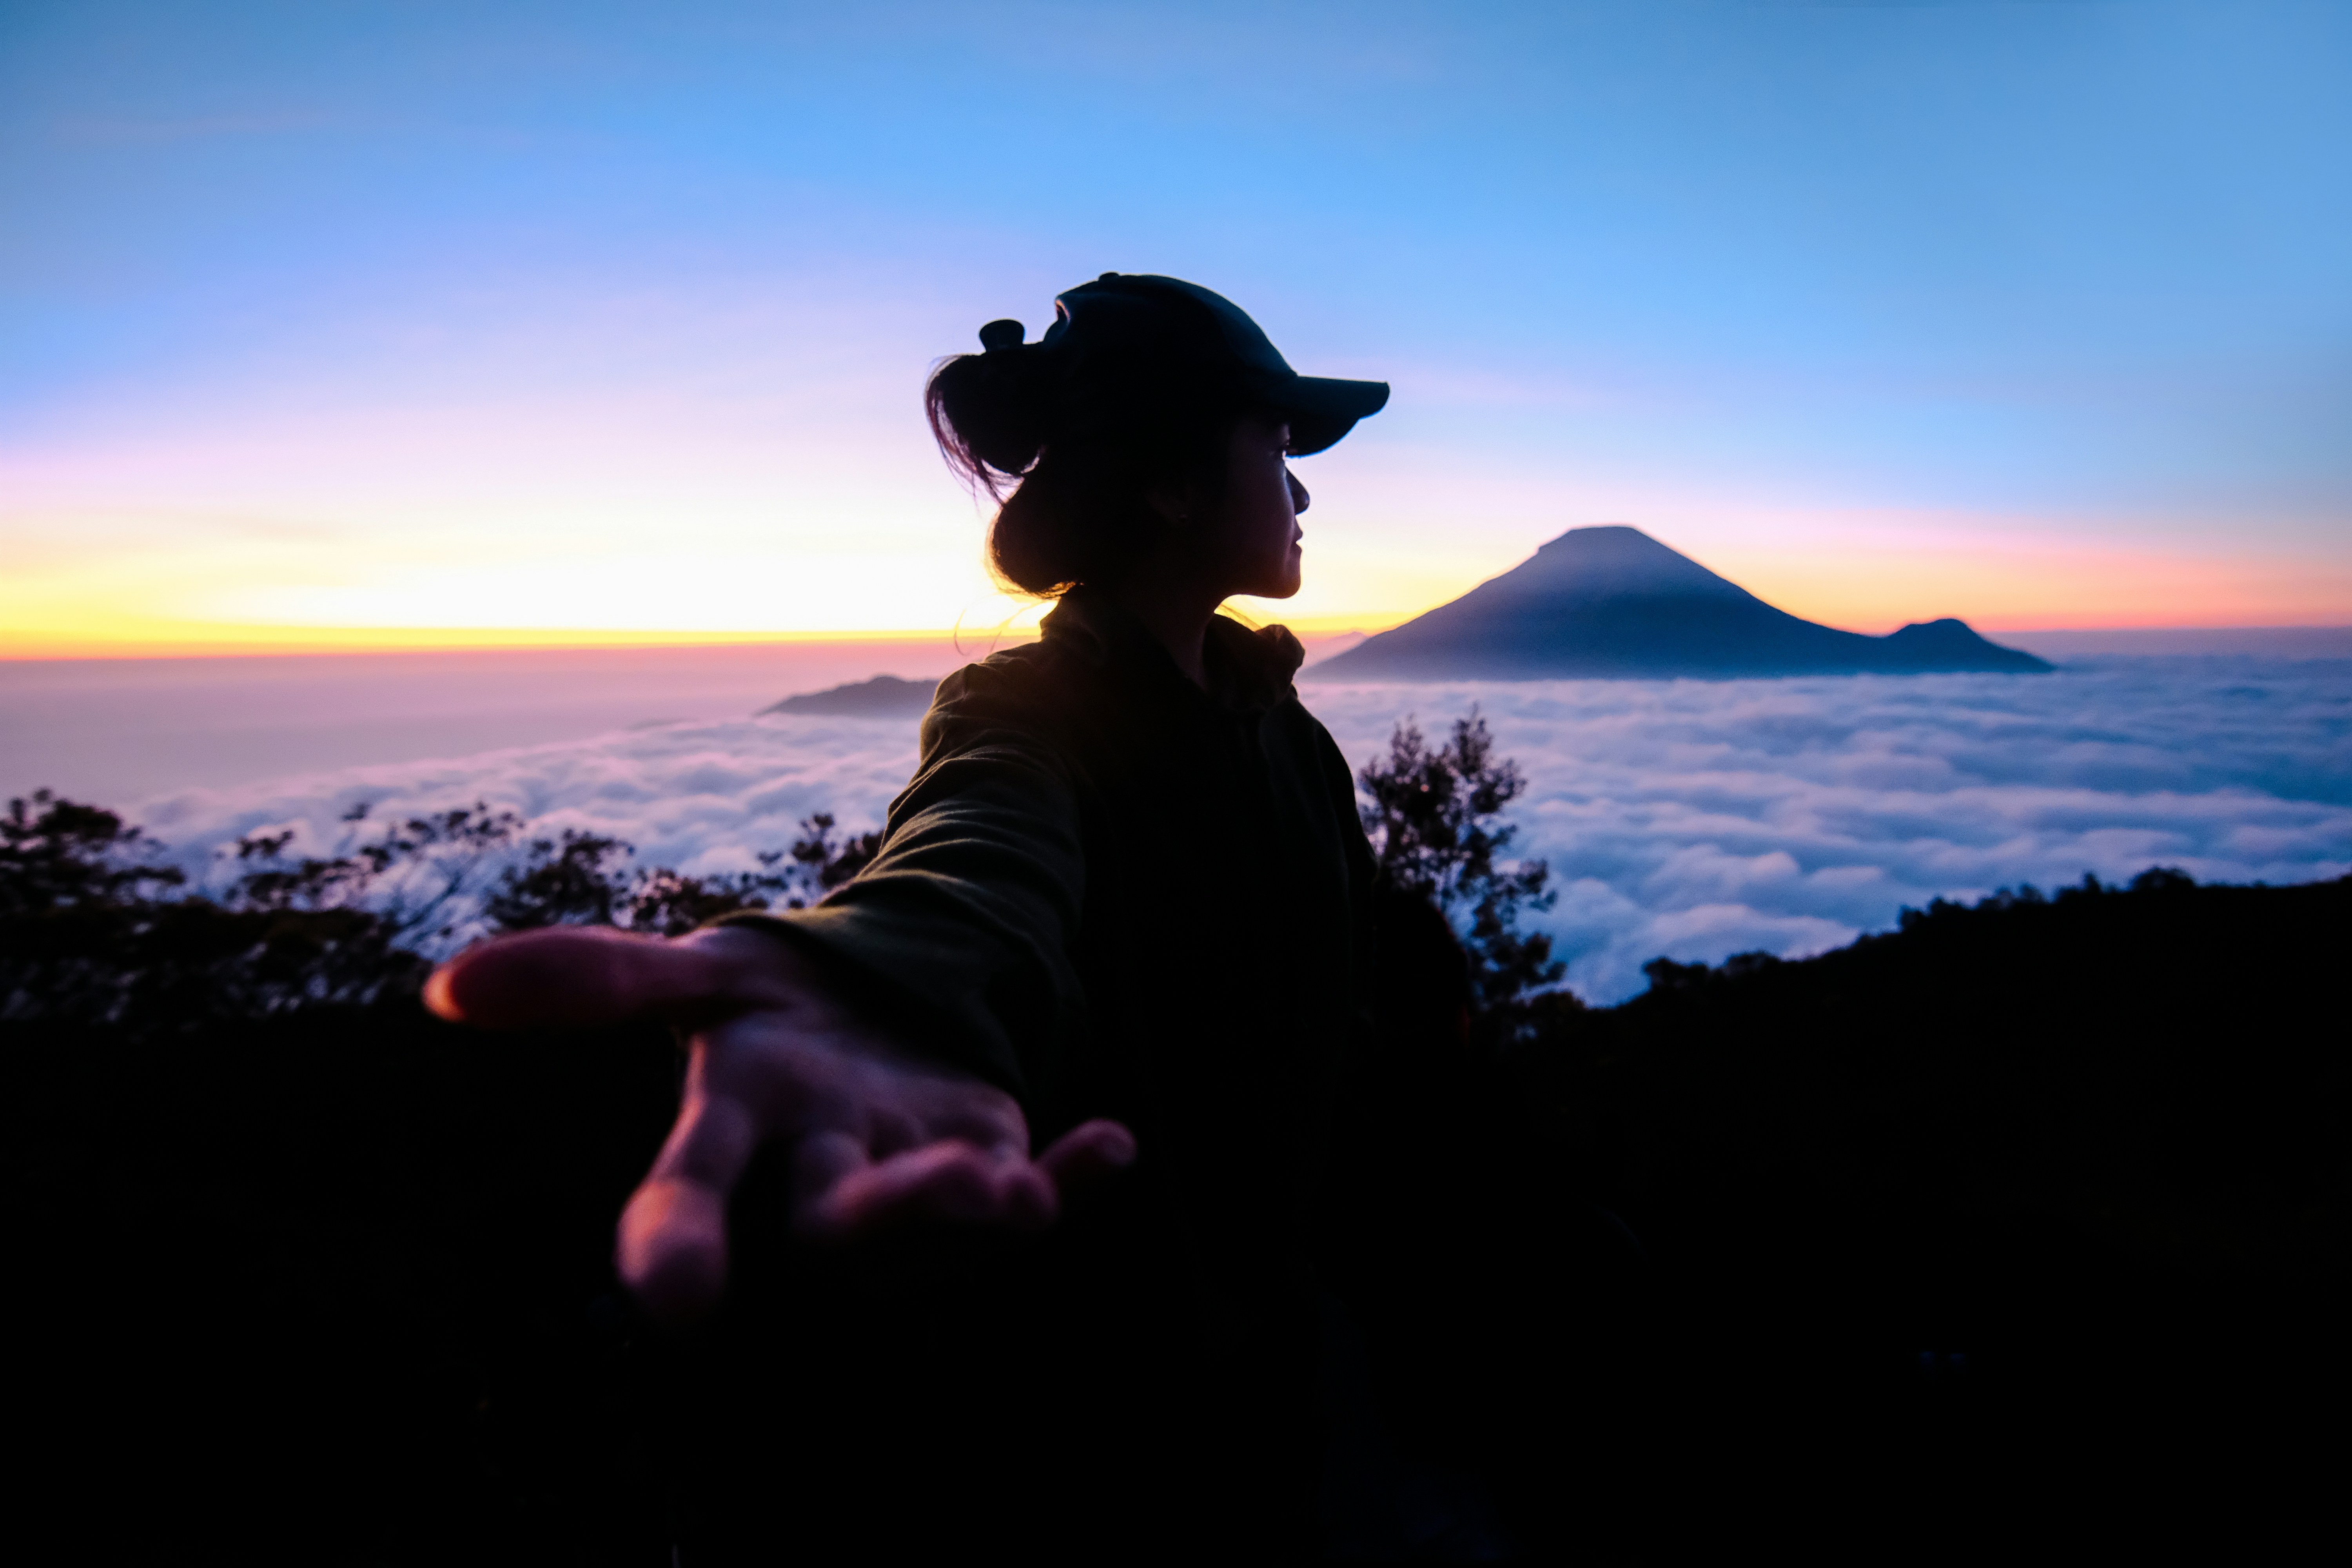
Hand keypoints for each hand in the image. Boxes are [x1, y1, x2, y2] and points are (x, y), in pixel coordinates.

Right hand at [425, 924, 1134, 1319]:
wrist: (871, 1005)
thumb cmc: (772, 1006)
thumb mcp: (701, 973)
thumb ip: (593, 979)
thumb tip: (448, 988)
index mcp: (737, 1125)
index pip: (690, 1199)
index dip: (681, 1250)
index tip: (678, 1308)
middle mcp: (818, 1175)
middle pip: (835, 1228)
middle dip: (882, 1220)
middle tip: (945, 1190)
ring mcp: (909, 1179)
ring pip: (937, 1231)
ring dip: (981, 1211)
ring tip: (1018, 1186)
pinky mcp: (989, 1163)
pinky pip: (1037, 1191)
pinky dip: (1075, 1179)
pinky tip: (1114, 1143)